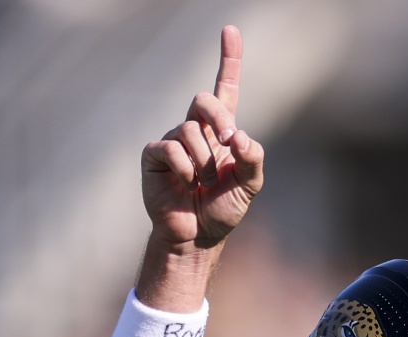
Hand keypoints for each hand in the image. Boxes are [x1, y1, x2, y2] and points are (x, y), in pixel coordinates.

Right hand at [141, 26, 264, 252]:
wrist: (197, 236)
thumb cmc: (223, 209)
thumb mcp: (250, 185)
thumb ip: (253, 158)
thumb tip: (239, 137)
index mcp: (222, 132)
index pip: (225, 88)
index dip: (228, 59)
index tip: (229, 29)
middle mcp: (196, 130)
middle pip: (204, 100)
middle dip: (218, 118)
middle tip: (228, 143)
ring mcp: (173, 140)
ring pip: (190, 130)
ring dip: (205, 160)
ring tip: (203, 183)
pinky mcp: (155, 155)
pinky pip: (171, 149)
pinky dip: (185, 168)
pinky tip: (186, 184)